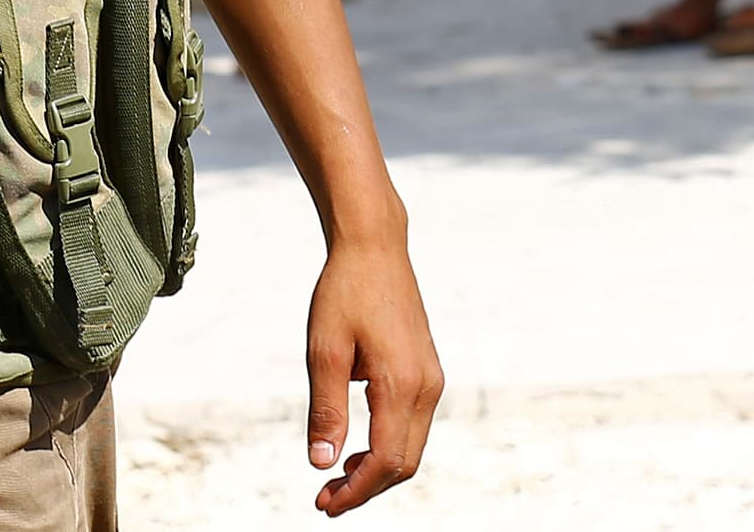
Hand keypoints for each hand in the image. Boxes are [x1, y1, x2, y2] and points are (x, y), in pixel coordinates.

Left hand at [302, 227, 440, 512]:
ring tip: (337, 476)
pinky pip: (412, 425)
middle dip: (366, 487)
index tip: (325, 504)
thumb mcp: (324, 351)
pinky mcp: (428, 372)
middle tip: (326, 497)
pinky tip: (357, 447)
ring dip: (376, 469)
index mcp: (402, 384)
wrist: (374, 248)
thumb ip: (326, 410)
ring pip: (410, 447)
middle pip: (404, 463)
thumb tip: (321, 463)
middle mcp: (427, 387)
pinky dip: (387, 446)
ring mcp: (432, 379)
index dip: (356, 491)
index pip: (385, 461)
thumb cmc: (344, 292)